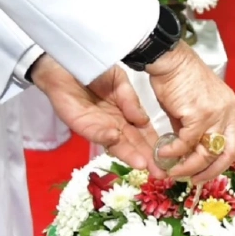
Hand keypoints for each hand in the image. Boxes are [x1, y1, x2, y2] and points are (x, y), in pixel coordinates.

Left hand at [31, 56, 162, 175]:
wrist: (66, 63)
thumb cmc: (94, 70)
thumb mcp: (119, 81)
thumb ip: (131, 100)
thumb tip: (144, 120)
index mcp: (125, 114)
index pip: (142, 133)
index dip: (154, 145)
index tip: (168, 158)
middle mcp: (113, 125)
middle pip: (132, 144)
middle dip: (146, 158)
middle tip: (160, 172)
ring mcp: (97, 127)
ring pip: (115, 143)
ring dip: (128, 154)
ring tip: (143, 163)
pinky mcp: (80, 125)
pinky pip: (94, 132)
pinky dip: (105, 136)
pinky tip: (116, 138)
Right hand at [146, 42, 234, 182]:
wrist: (168, 59)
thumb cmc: (176, 79)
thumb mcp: (189, 108)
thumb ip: (191, 129)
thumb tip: (184, 152)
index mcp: (229, 110)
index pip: (232, 145)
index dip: (218, 164)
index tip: (202, 173)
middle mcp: (228, 112)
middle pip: (226, 153)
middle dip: (208, 171)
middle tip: (189, 179)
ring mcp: (216, 113)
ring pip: (206, 152)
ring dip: (188, 166)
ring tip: (172, 170)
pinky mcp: (199, 113)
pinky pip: (187, 142)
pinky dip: (174, 151)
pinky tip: (162, 153)